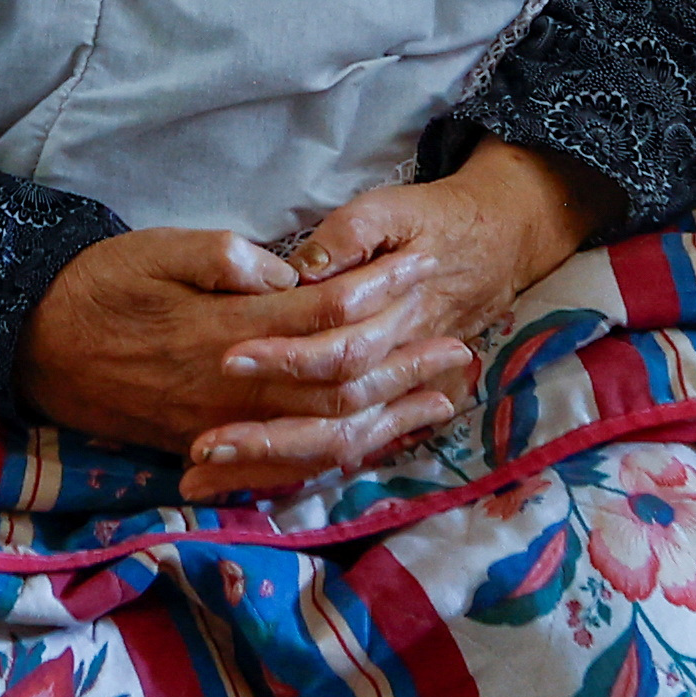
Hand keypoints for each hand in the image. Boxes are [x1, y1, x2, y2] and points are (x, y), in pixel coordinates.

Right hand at [19, 228, 477, 502]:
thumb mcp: (158, 250)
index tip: (428, 274)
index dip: (382, 299)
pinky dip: (337, 455)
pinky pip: (286, 465)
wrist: (33, 344)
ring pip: (321, 436)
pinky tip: (370, 443)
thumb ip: (226, 261)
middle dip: (405, 370)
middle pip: (340, 389)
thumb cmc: (98, 284)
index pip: (324, 321)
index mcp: (225, 336)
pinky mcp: (207, 448)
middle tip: (460, 350)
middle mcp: (232, 394)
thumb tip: (289, 273)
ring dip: (386, 419)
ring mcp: (222, 430)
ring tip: (438, 402)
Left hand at [199, 141, 616, 470]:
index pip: (339, 350)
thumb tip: (298, 274)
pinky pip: (338, 452)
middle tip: (203, 443)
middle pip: (333, 417)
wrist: (491, 247)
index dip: (286, 359)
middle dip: (267, 436)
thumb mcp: (389, 212)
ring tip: (203, 480)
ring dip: (271, 466)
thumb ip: (347, 238)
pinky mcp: (381, 407)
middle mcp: (393, 366)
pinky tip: (237, 484)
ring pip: (334, 446)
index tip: (229, 360)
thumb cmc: (428, 224)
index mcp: (394, 316)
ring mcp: (391, 394)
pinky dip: (290, 471)